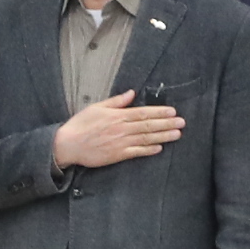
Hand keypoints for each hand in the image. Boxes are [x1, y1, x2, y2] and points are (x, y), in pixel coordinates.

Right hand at [53, 89, 183, 170]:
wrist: (67, 145)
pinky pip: (136, 152)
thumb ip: (116, 101)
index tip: (173, 111)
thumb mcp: (97, 107)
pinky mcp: (117, 155)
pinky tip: (160, 148)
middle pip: (148, 126)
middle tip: (182, 122)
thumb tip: (132, 92)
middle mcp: (121, 129)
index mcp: (117, 116)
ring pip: (146, 139)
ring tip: (177, 134)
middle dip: (167, 123)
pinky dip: (149, 150)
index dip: (159, 112)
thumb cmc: (81, 124)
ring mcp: (120, 143)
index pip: (143, 113)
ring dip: (163, 136)